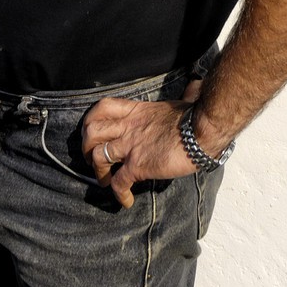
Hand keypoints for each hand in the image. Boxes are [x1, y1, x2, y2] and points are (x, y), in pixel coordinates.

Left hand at [81, 77, 203, 208]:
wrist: (201, 132)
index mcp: (136, 111)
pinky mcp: (138, 165)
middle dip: (86, 146)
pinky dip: (119, 194)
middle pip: (92, 131)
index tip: (92, 131)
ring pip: (98, 156)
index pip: (103, 107)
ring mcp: (131, 146)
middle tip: (91, 158)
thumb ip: (179, 96)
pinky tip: (126, 200)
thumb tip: (195, 86)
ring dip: (97, 172)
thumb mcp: (179, 103)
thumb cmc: (194, 117)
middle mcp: (128, 126)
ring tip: (104, 180)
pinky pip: (118, 182)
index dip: (91, 119)